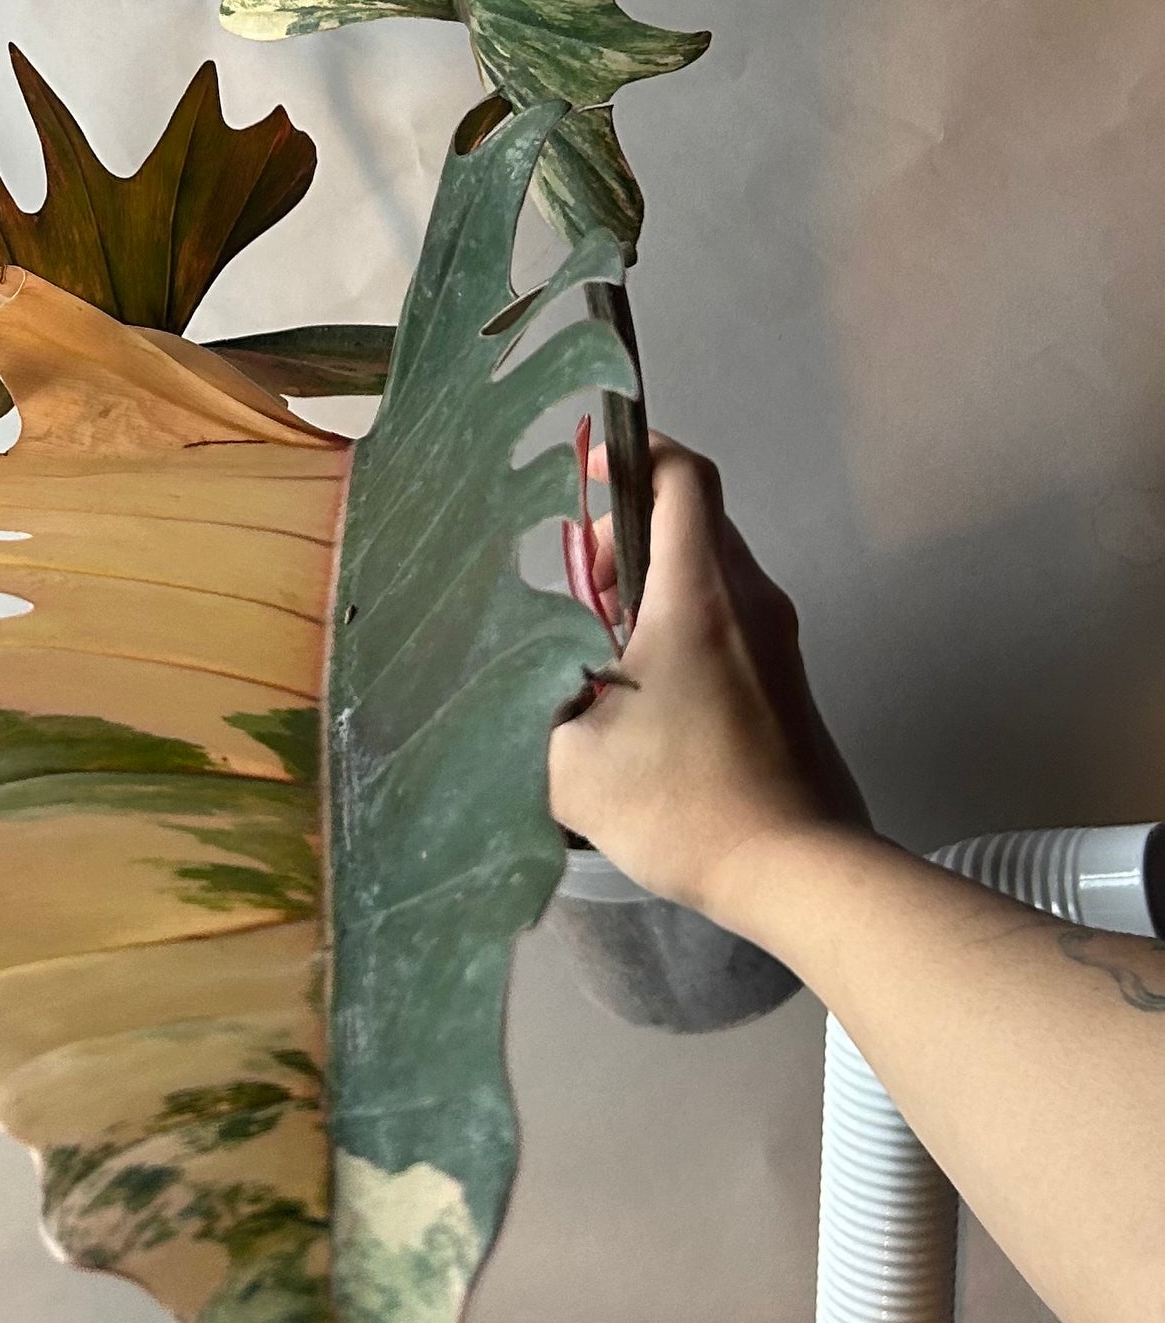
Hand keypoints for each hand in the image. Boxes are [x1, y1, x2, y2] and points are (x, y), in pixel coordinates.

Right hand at [549, 437, 869, 935]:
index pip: (682, 476)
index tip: (588, 469)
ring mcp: (779, 642)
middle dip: (631, 530)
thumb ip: (533, 708)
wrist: (802, 870)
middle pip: (695, 518)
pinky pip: (732, 617)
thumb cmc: (685, 803)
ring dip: (657, 581)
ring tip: (606, 643)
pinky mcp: (789, 682)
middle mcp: (749, 601)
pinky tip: (647, 689)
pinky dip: (685, 620)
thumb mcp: (573, 763)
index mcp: (699, 595)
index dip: (636, 452)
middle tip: (583, 586)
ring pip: (714, 571)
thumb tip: (521, 685)